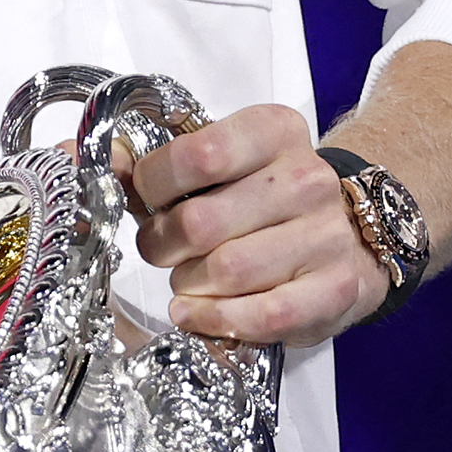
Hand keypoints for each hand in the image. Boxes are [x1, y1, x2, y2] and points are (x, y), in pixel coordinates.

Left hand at [118, 101, 391, 344]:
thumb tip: (96, 159)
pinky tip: (197, 313)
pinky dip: (216, 320)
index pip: (197, 154)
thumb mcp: (222, 165)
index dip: (152, 185)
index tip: (149, 200)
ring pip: (225, 271)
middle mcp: (307, 179)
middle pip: (200, 222)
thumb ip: (158, 166)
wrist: (355, 236)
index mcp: (275, 132)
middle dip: (162, 244)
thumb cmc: (268, 200)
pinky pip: (262, 314)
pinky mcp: (337, 289)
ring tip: (191, 280)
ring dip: (189, 284)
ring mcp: (327, 235)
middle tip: (164, 250)